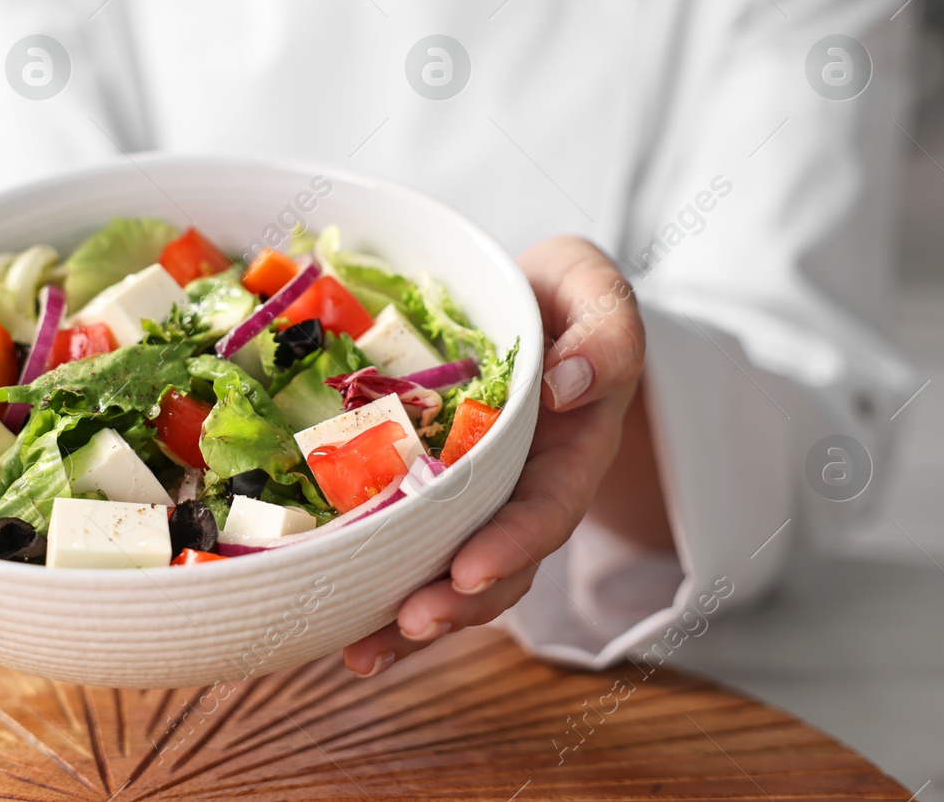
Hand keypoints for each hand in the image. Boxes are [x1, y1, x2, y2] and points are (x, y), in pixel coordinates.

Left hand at [342, 236, 647, 676]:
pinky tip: (338, 633)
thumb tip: (570, 383)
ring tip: (363, 651)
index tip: (471, 571)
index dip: (512, 545)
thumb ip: (605, 332)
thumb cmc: (563, 297)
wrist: (529, 307)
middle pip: (498, 565)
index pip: (546, 508)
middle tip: (409, 622)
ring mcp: (476, 502)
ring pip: (451, 577)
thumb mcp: (594, 291)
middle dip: (455, 605)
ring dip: (412, 622)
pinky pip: (410, 550)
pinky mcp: (430, 499)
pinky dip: (377, 593)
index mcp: (569, 450)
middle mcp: (523, 490)